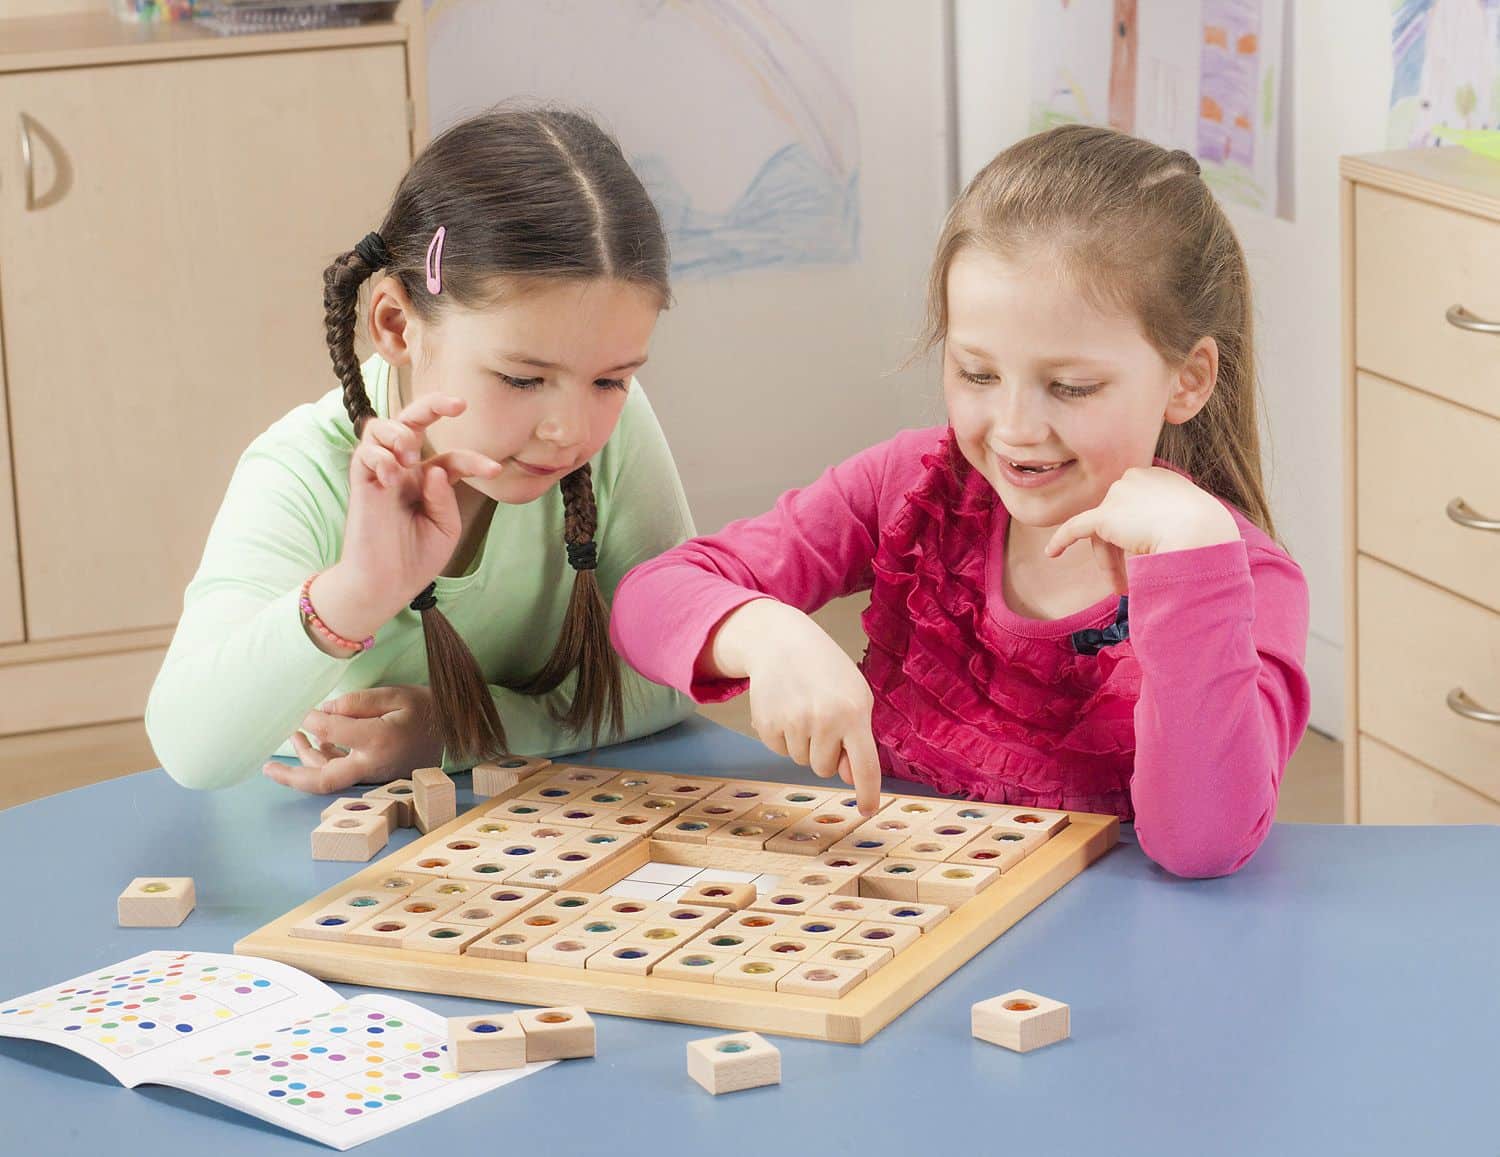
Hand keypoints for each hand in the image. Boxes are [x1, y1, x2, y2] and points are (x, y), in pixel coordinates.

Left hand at [261, 685, 442, 793]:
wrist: (453, 731)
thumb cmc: (425, 709)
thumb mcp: (395, 695)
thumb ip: (357, 702)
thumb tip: (324, 712)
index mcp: (377, 740)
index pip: (329, 732)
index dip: (310, 718)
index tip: (301, 707)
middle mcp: (371, 764)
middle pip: (323, 780)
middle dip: (291, 776)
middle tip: (266, 767)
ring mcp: (372, 774)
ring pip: (329, 778)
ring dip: (305, 762)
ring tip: (292, 739)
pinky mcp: (372, 774)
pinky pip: (341, 773)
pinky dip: (322, 762)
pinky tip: (313, 745)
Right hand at [309, 395, 504, 644]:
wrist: (387, 585)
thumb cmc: (415, 558)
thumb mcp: (445, 528)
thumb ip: (444, 497)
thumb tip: (435, 469)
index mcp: (427, 481)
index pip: (452, 457)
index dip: (475, 460)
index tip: (496, 469)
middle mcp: (404, 471)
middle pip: (411, 421)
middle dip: (433, 404)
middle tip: (459, 404)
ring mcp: (381, 475)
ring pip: (379, 428)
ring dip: (398, 430)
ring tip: (409, 452)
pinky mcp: (361, 485)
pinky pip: (363, 452)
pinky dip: (379, 456)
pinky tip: (393, 477)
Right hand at [707, 599, 882, 815]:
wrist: (782, 642)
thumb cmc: (826, 671)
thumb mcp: (855, 695)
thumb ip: (857, 737)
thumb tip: (847, 777)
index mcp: (854, 713)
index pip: (865, 765)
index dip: (867, 792)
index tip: (867, 810)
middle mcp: (824, 721)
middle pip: (825, 769)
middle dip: (824, 752)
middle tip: (821, 718)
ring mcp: (793, 723)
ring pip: (801, 761)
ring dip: (803, 743)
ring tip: (803, 708)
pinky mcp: (767, 724)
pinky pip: (779, 751)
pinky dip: (783, 736)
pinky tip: (785, 708)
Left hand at [1044, 466, 1239, 593]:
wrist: (1203, 534)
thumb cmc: (1207, 534)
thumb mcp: (1192, 519)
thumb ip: (1170, 521)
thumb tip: (1157, 538)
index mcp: (1159, 476)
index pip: (1135, 505)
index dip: (1134, 534)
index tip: (1143, 555)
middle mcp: (1136, 478)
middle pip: (1116, 518)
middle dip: (1119, 551)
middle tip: (1128, 581)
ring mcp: (1119, 493)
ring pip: (1102, 532)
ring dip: (1109, 562)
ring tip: (1121, 588)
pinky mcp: (1105, 515)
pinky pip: (1076, 527)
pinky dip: (1061, 540)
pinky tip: (1052, 553)